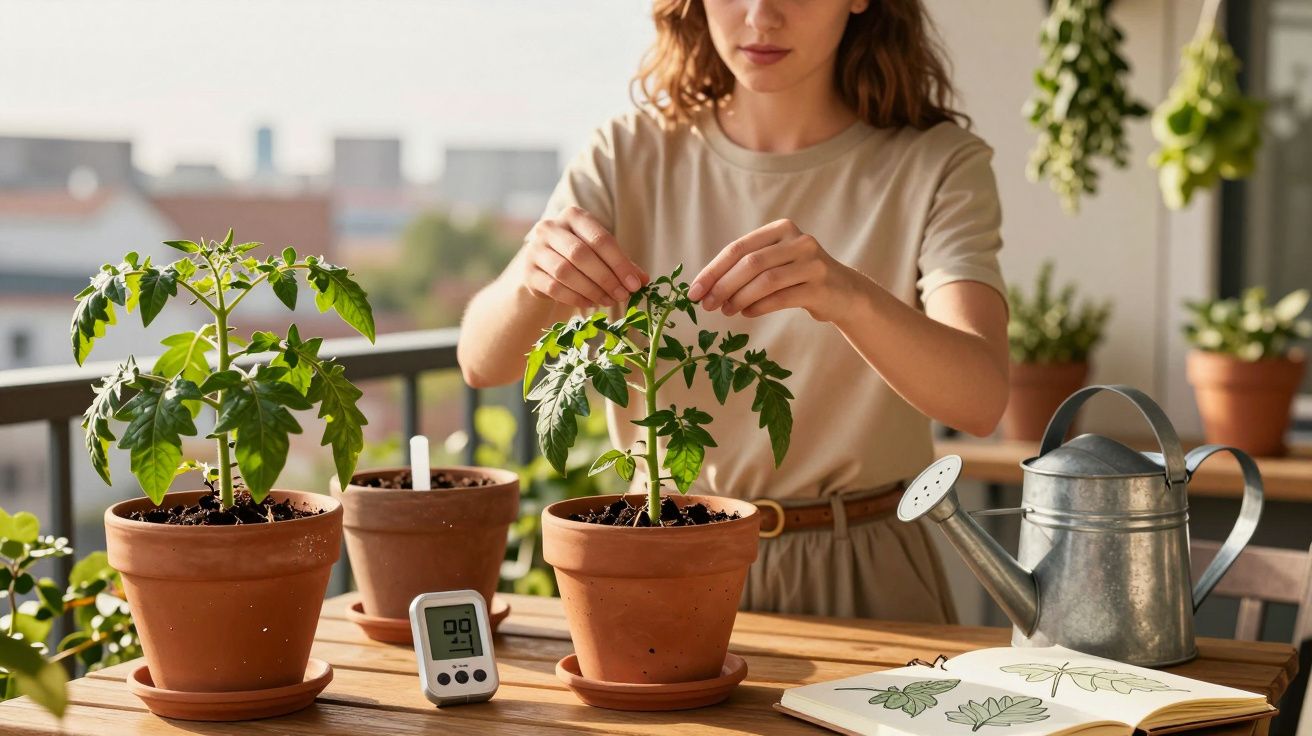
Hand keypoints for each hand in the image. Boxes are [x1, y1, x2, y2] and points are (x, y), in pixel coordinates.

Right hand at [519, 206, 647, 309]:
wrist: (542, 266)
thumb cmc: (579, 257)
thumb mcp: (601, 254)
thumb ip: (622, 264)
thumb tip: (643, 280)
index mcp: (573, 216)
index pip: (600, 238)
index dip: (619, 263)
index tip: (635, 284)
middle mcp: (550, 228)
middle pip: (581, 254)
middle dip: (605, 278)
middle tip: (622, 295)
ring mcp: (535, 249)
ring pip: (565, 272)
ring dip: (591, 290)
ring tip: (608, 301)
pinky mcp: (528, 273)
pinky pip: (554, 288)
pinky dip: (575, 298)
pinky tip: (590, 304)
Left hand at [688, 219, 858, 322]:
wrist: (843, 292)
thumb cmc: (798, 278)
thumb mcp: (775, 262)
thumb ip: (746, 268)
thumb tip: (706, 289)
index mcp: (781, 229)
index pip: (738, 248)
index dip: (713, 270)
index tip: (694, 291)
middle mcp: (798, 240)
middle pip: (751, 263)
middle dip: (723, 286)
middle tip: (707, 305)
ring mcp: (812, 262)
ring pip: (766, 280)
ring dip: (739, 298)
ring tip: (726, 311)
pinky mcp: (820, 286)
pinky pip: (781, 298)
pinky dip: (759, 307)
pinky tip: (747, 313)